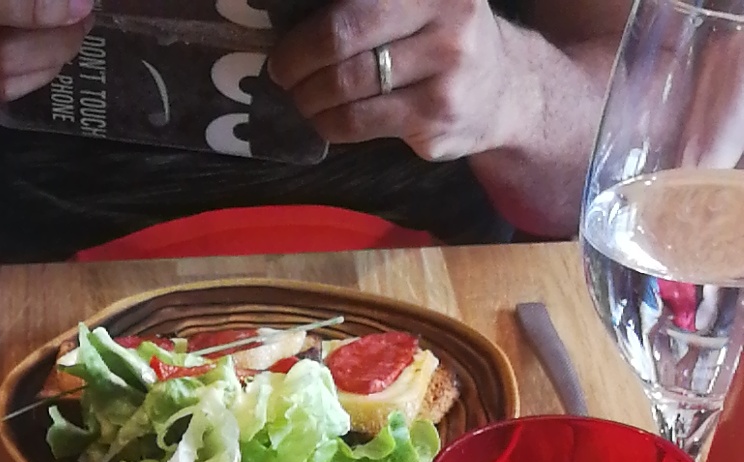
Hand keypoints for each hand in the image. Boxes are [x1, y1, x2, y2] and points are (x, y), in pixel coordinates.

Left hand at [268, 0, 521, 159]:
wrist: (504, 88)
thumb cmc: (442, 35)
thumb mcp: (419, 1)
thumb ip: (367, 5)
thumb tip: (290, 15)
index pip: (350, 2)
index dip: (306, 25)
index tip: (282, 38)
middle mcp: (447, 16)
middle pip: (343, 36)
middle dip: (298, 59)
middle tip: (282, 72)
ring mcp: (446, 69)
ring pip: (347, 84)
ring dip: (309, 96)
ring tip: (300, 98)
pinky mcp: (437, 117)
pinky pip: (361, 122)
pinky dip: (330, 123)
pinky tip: (323, 120)